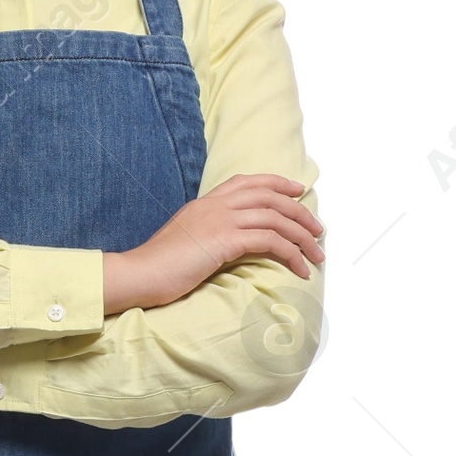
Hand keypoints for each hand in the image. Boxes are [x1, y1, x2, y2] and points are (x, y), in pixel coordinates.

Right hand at [103, 172, 324, 314]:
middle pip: (269, 196)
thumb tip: (226, 244)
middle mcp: (215, 205)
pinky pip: (270, 240)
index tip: (298, 190)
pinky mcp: (224, 240)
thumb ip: (206, 234)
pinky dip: (291, 253)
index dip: (277, 182)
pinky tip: (300, 269)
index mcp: (205, 202)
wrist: (138, 274)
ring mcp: (219, 220)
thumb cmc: (157, 267)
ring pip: (276, 217)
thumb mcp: (184, 242)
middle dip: (300, 212)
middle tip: (318, 230)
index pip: (247, 181)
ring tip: (317, 254)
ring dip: (302, 236)